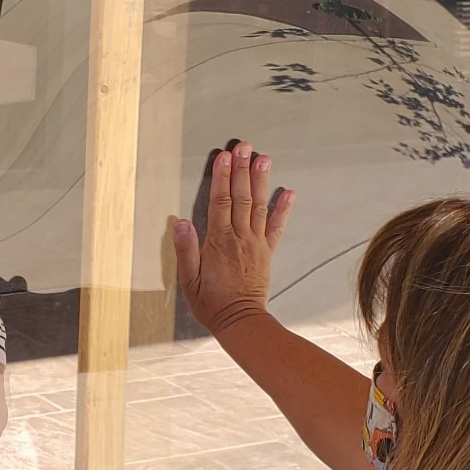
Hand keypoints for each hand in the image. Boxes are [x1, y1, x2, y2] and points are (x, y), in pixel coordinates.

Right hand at [171, 140, 293, 336]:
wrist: (241, 322)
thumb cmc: (211, 303)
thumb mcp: (188, 280)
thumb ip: (185, 249)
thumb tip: (180, 221)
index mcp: (219, 242)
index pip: (220, 202)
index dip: (222, 178)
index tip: (224, 157)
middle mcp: (240, 238)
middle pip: (241, 197)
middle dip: (242, 170)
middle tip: (244, 146)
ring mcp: (256, 244)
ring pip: (259, 206)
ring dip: (261, 181)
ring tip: (264, 158)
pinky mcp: (267, 252)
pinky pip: (276, 227)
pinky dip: (283, 209)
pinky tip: (288, 192)